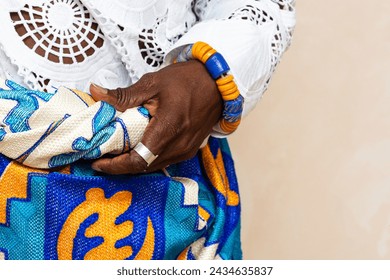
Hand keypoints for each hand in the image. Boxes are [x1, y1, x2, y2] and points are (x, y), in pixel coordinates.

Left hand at [90, 60, 222, 173]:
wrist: (216, 84)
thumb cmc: (186, 81)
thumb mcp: (152, 83)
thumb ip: (123, 95)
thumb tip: (95, 92)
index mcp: (170, 126)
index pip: (139, 158)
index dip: (116, 165)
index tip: (98, 161)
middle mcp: (179, 145)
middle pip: (144, 167)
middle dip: (120, 166)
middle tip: (100, 157)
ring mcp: (185, 151)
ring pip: (152, 166)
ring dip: (133, 163)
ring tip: (115, 154)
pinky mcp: (188, 151)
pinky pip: (162, 161)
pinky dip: (146, 159)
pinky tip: (136, 149)